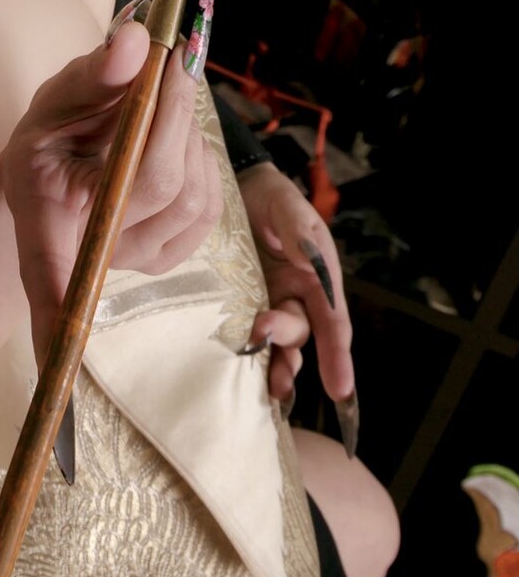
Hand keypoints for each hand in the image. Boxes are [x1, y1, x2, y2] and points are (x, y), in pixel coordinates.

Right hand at [1, 20, 223, 369]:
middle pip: (158, 182)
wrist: (62, 167)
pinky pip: (208, 202)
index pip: (51, 273)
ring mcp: (137, 260)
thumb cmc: (53, 136)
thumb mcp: (56, 98)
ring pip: (192, 187)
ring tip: (159, 98)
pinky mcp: (173, 254)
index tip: (54, 355)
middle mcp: (92, 251)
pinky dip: (202, 157)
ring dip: (188, 129)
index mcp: (46, 218)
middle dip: (172, 111)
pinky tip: (175, 136)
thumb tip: (136, 46)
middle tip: (167, 59)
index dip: (53, 314)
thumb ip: (93, 74)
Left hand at [236, 160, 356, 450]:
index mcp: (319, 278)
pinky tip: (238, 370)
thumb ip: (297, 232)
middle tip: (262, 331)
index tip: (340, 388)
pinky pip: (247, 331)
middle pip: (302, 331)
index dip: (338, 356)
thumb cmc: (272, 198)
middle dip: (288, 341)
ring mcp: (268, 301)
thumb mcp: (288, 208)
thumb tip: (308, 262)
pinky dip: (248, 352)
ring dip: (274, 360)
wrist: (236, 187)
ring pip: (278, 340)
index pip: (332, 322)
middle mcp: (297, 296)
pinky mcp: (240, 301)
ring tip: (269, 381)